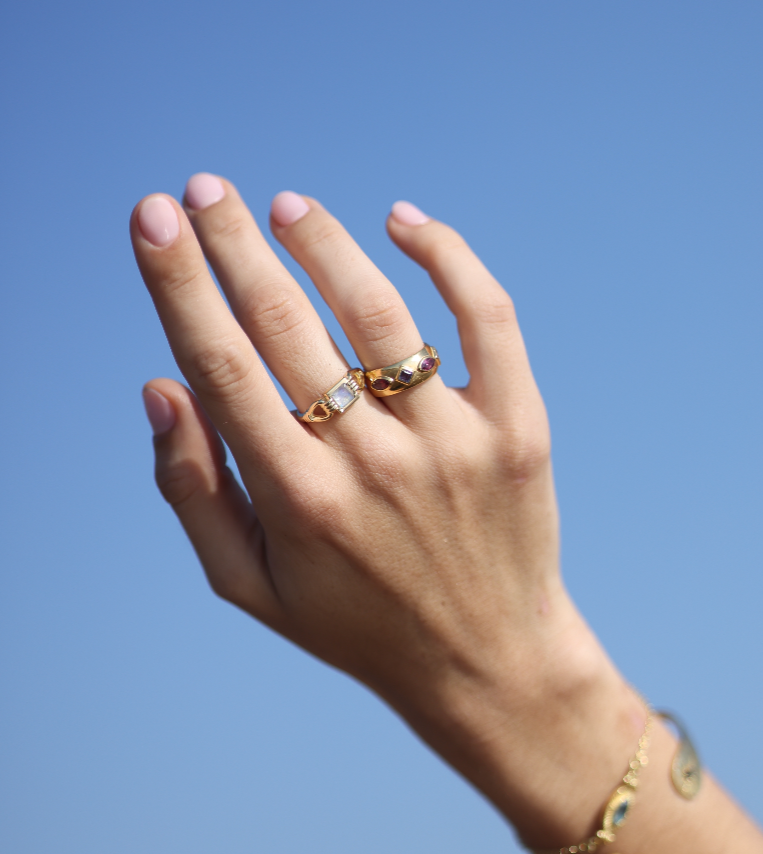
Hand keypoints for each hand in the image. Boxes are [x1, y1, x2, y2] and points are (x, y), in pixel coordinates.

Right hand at [132, 176, 635, 842]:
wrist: (489, 664)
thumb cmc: (355, 622)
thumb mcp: (251, 587)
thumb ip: (193, 490)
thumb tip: (161, 384)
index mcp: (297, 501)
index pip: (222, 364)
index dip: (179, 282)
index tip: (154, 216)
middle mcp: (372, 464)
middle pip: (286, 323)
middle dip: (234, 243)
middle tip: (204, 188)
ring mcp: (452, 442)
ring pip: (378, 311)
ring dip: (323, 244)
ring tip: (285, 205)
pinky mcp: (518, 428)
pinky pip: (487, 318)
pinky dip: (448, 257)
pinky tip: (404, 221)